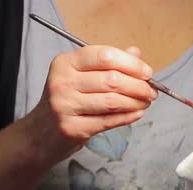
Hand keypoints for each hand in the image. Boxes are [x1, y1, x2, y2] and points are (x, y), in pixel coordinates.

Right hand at [27, 45, 157, 163]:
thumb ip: (107, 64)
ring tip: (146, 102)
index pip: (104, 56)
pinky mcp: (71, 128)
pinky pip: (108, 121)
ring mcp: (65, 106)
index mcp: (66, 62)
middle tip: (151, 91)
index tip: (147, 72)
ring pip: (113, 101)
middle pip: (112, 80)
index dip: (131, 64)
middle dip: (139, 86)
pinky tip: (137, 113)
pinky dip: (128, 117)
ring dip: (136, 102)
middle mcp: (62, 82)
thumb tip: (136, 54)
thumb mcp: (80, 75)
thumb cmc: (66, 100)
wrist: (41, 132)